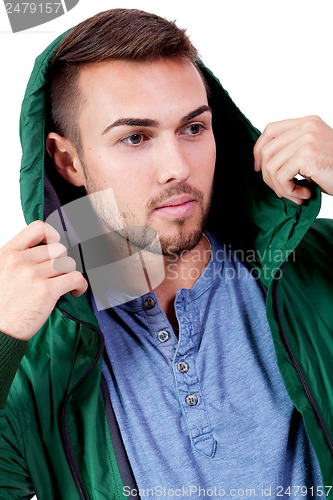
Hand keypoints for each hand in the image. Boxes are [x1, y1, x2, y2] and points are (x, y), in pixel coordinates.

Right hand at [0, 220, 87, 340]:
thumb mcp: (0, 272)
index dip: (52, 235)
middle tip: (58, 275)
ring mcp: (33, 275)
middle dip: (62, 262)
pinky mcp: (46, 291)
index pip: (37, 228)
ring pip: (68, 263)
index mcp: (8, 254)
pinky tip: (75, 291)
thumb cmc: (0, 306)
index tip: (53, 246)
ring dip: (70, 274)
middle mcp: (20, 261)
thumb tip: (42, 254)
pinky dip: (80, 284)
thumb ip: (17, 260)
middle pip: (58, 249)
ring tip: (65, 285)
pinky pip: (75, 278)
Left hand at [254, 116, 332, 204]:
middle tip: (282, 191)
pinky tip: (304, 194)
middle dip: (268, 177)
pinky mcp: (306, 154)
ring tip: (296, 194)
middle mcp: (306, 126)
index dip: (259, 150)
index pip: (270, 130)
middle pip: (267, 150)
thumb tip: (262, 163)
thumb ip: (291, 151)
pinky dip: (289, 191)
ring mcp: (307, 138)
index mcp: (307, 123)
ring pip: (271, 166)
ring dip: (280, 187)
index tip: (259, 168)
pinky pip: (281, 176)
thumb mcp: (311, 154)